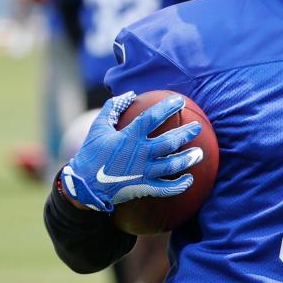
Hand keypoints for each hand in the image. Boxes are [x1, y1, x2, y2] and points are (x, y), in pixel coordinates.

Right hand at [59, 92, 202, 211]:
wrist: (83, 185)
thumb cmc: (92, 153)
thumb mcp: (98, 127)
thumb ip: (113, 108)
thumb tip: (130, 94)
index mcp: (128, 137)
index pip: (152, 118)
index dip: (167, 108)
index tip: (179, 101)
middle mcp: (139, 154)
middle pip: (169, 142)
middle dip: (186, 133)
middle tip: (197, 127)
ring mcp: (143, 172)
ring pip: (172, 165)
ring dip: (188, 159)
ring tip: (199, 153)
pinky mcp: (143, 187)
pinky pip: (166, 188)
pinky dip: (180, 184)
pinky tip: (190, 179)